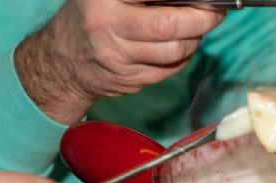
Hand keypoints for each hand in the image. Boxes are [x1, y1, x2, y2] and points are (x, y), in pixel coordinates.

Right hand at [15, 0, 224, 123]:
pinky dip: (183, 57)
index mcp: (102, 1)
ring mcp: (119, 59)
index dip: (186, 3)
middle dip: (200, 21)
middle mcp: (108, 29)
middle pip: (167, 28)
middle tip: (214, 14)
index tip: (206, 0)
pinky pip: (170, 70)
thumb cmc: (89, 18)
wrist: (61, 63)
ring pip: (174, 53)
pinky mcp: (131, 81)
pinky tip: (180, 45)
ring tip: (197, 28)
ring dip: (194, 40)